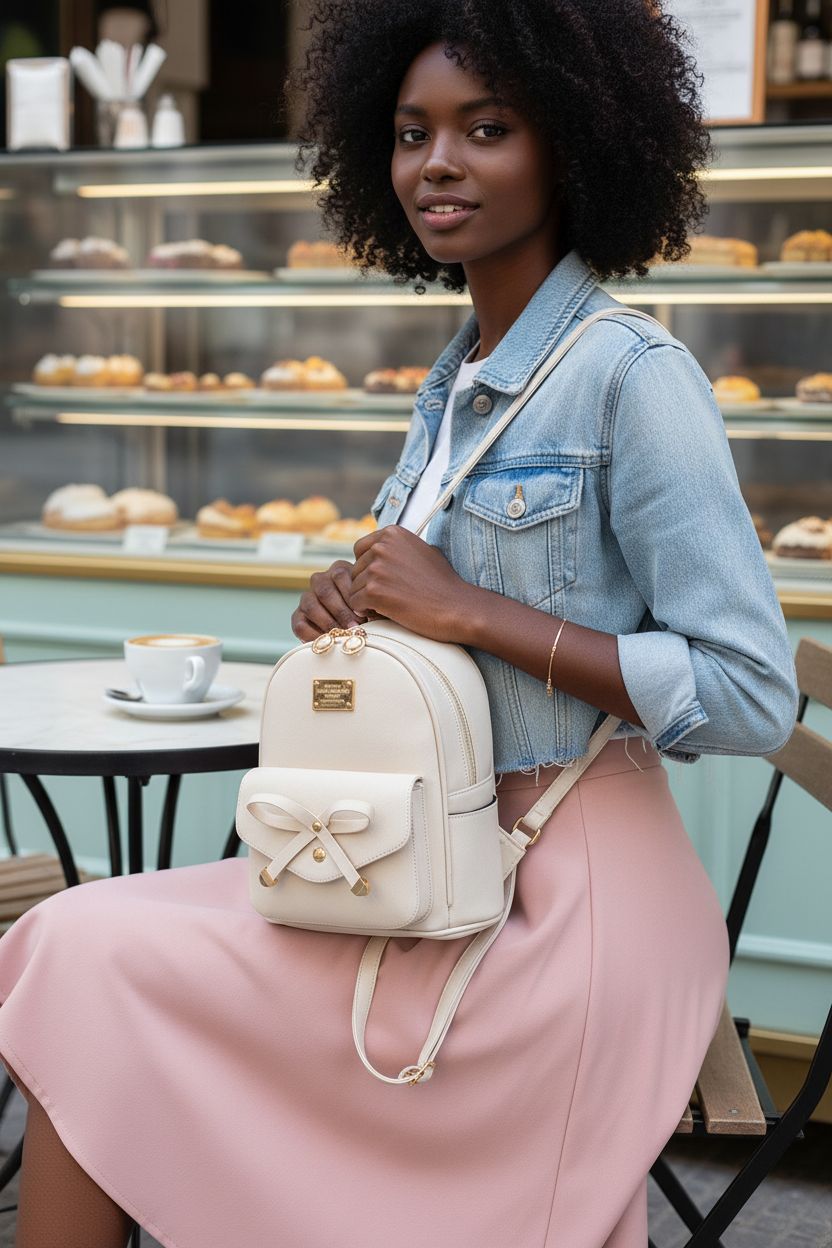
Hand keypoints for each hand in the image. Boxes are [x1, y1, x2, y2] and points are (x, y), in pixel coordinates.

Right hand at [291, 560, 366, 641]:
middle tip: (355, 628)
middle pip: (325, 591)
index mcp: (339, 571)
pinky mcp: (298, 617)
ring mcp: (307, 598)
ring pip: (311, 606)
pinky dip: (314, 636)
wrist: (357, 628)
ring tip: (344, 636)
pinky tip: (329, 642)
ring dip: (328, 623)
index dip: (351, 595)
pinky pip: (300, 625)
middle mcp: (320, 580)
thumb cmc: (371, 613)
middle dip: (341, 612)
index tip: (363, 613)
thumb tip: (373, 613)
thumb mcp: (374, 604)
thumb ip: (374, 603)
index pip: (340, 575)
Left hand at [350, 526, 477, 642]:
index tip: (385, 580)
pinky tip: (385, 613)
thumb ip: (400, 547)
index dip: (369, 568)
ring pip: (353, 588)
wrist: (456, 607)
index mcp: (392, 533)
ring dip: (367, 600)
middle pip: (355, 569)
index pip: (360, 549)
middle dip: (367, 585)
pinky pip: (355, 603)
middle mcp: (382, 546)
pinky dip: (366, 611)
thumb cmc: (443, 583)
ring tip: (392, 605)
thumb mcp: (424, 550)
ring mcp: (377, 568)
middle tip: (390, 596)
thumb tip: (381, 547)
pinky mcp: (374, 590)